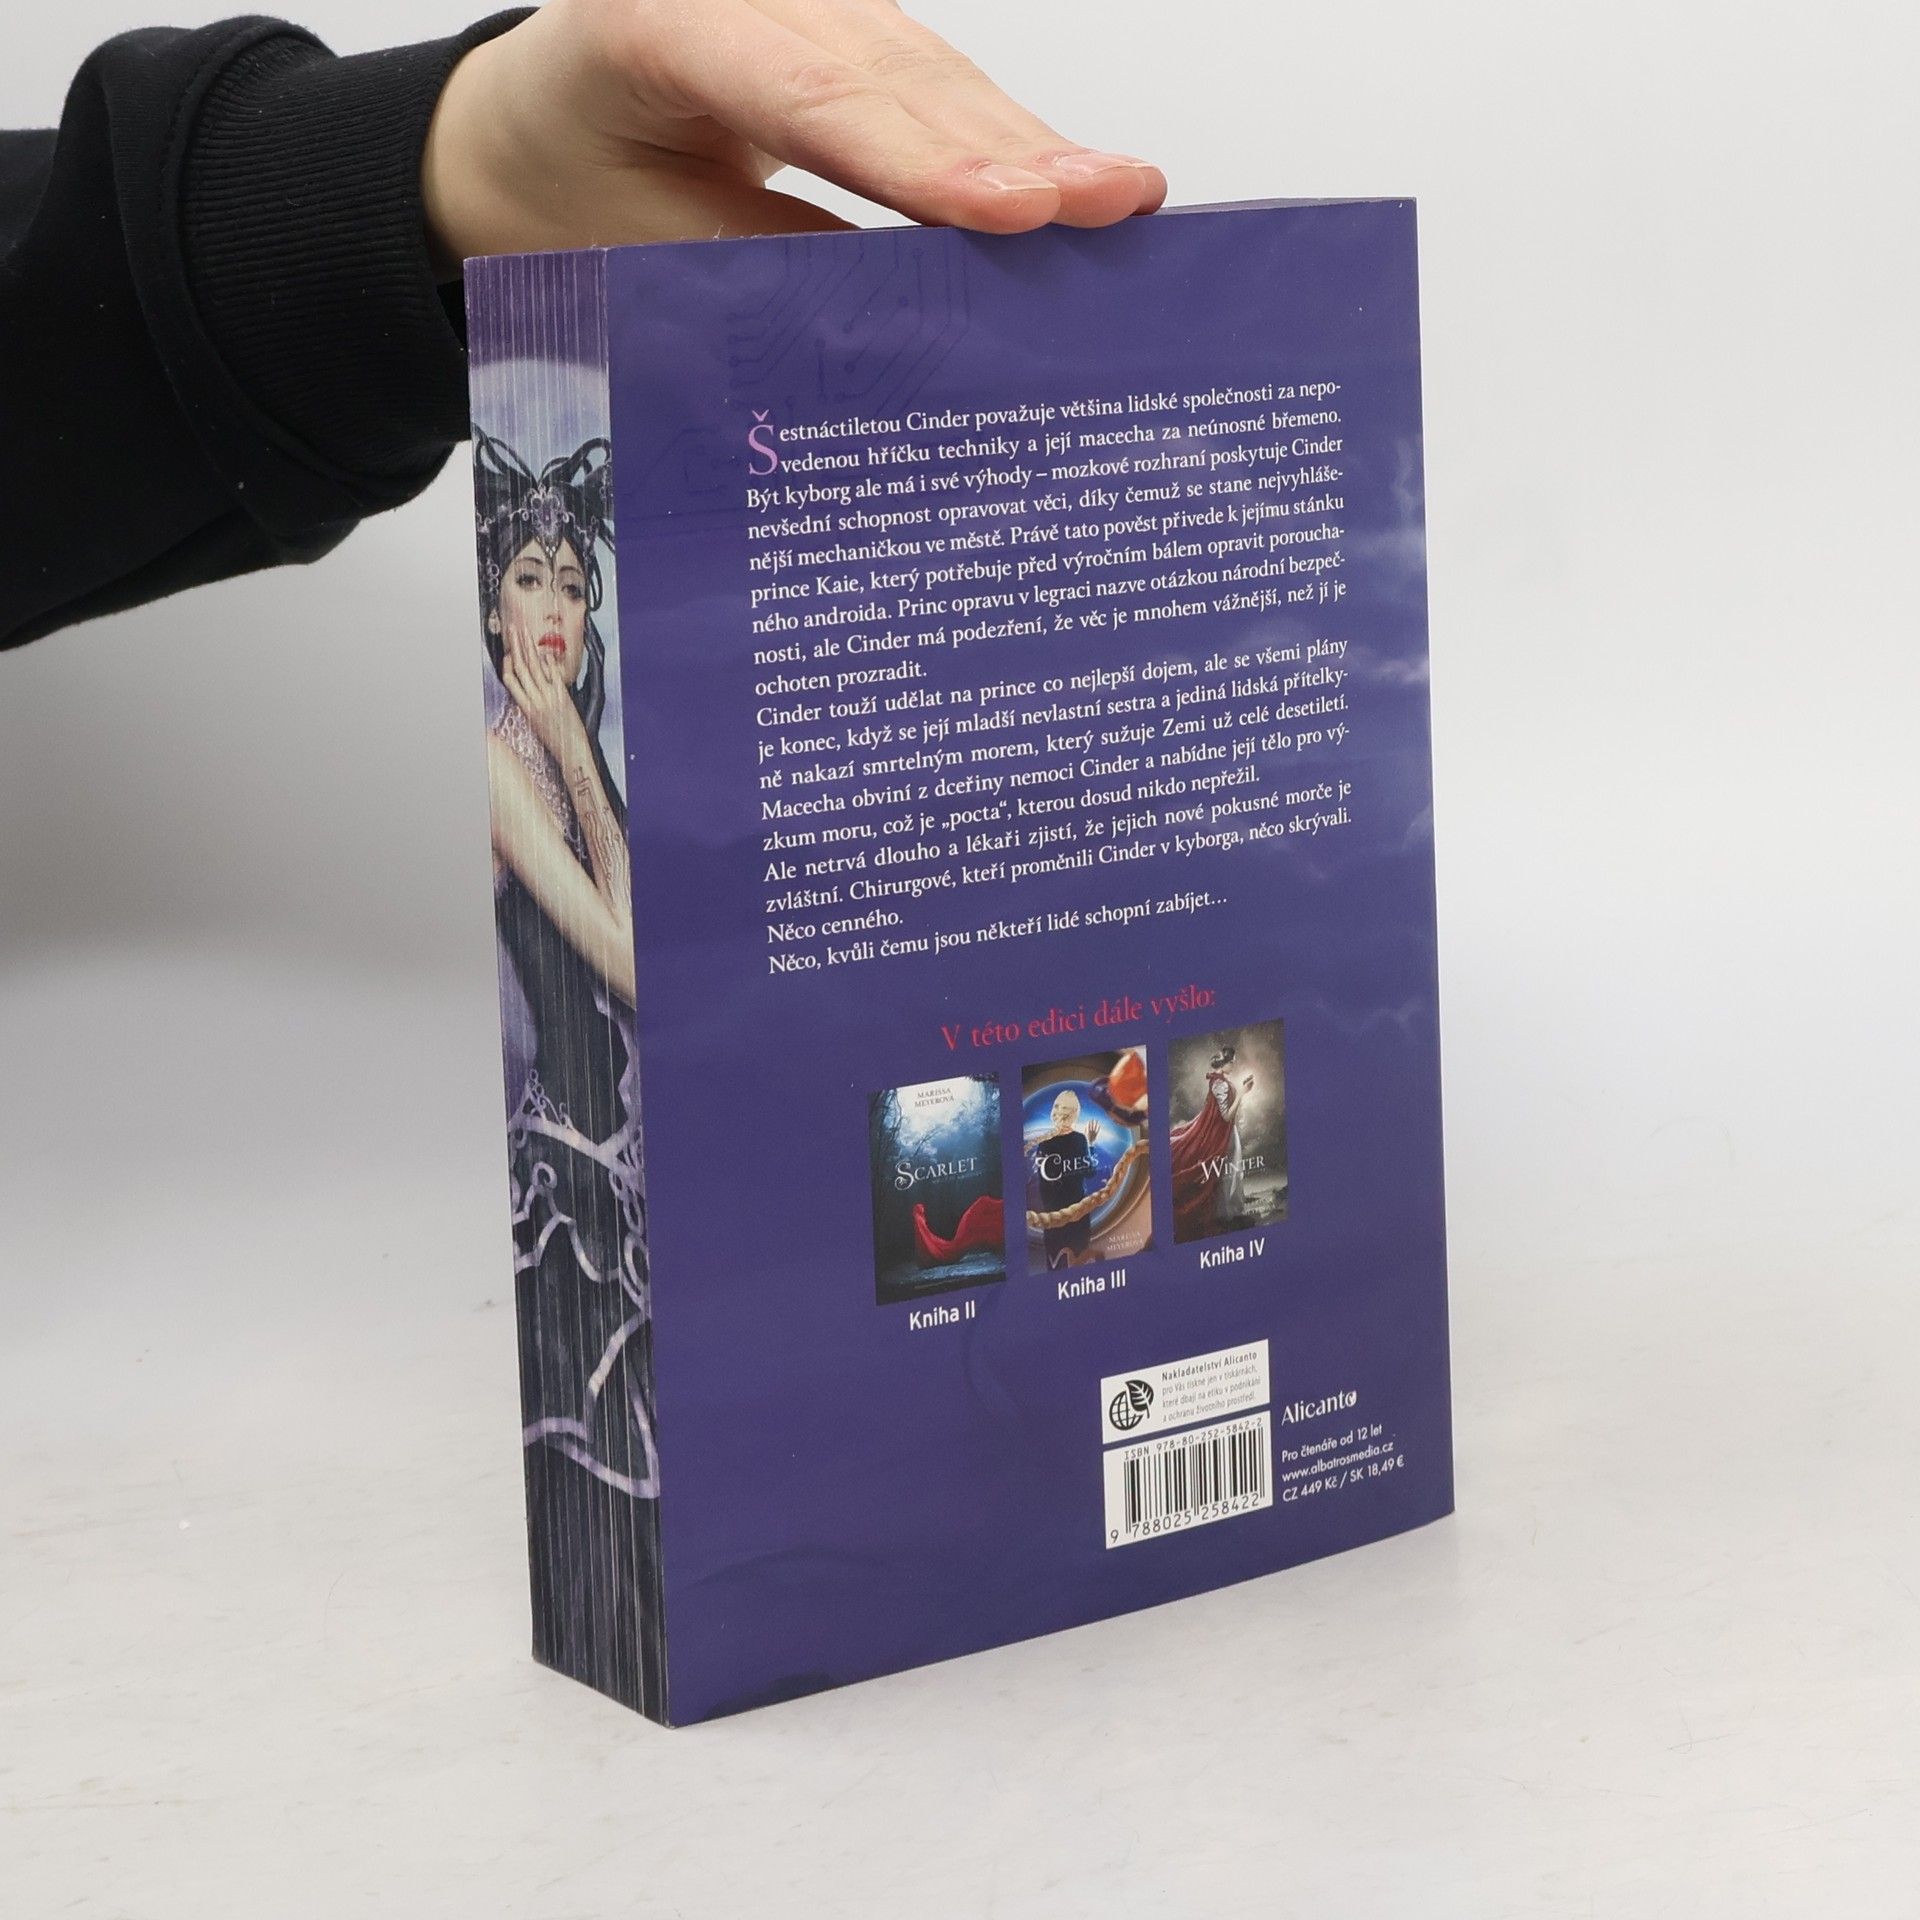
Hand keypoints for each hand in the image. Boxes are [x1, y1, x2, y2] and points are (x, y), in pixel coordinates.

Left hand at [422, 0, 1166, 271]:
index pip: (808, 94)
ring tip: (1116, 198)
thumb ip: (765, 267)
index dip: (921, 156)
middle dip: (1007, 145)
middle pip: (891, 72)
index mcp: (652, 28)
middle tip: (1106, 204)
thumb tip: (902, 320)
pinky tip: (1072, 177)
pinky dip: (1000, 136)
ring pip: (927, 69)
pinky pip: (927, 80)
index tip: (1013, 205)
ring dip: (1027, 142)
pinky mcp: (839, 27)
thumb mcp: (647, 250)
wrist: (529, 134)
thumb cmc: (574, 195)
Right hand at [500, 623, 589, 769]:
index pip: (509, 679)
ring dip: (529, 647)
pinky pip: (553, 675)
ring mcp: (549, 698)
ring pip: (534, 668)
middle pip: (521, 667)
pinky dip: (548, 662)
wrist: (571, 751)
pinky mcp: (563, 697)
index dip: (507, 663)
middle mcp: (534, 700)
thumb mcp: (535, 721)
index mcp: (525, 708)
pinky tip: (545, 651)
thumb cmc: (554, 738)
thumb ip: (530, 703)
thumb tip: (528, 686)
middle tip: (513, 628)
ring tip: (526, 632)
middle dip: (516, 645)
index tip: (508, 651)